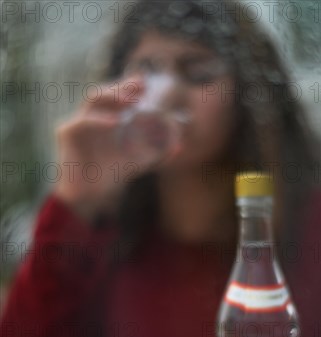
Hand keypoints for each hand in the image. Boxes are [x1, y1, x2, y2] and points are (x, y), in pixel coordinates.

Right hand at [54, 75, 180, 222]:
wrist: (90, 194)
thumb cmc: (110, 174)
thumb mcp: (138, 161)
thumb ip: (156, 152)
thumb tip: (179, 147)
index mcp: (105, 118)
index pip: (116, 96)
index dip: (128, 86)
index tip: (145, 83)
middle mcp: (90, 116)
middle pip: (105, 92)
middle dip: (122, 87)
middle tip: (141, 87)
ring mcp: (77, 122)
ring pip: (92, 99)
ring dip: (112, 96)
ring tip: (130, 100)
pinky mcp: (66, 132)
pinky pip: (82, 121)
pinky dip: (99, 120)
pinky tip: (116, 122)